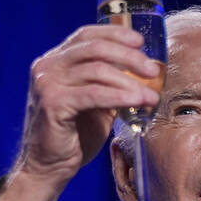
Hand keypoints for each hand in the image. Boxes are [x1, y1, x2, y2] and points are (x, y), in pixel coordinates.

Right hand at [0, 25, 161, 200]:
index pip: (87, 35)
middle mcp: (48, 67)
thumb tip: (144, 74)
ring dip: (130, 81)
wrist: (49, 166)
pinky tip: (137, 102)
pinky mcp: (53, 103)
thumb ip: (110, 84)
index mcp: (55, 61)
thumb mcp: (96, 103)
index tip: (141, 41)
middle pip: (95, 49)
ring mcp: (47, 83)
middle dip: (129, 57)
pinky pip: (94, 94)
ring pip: (97, 70)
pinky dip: (119, 96)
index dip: (115, 34)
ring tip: (151, 96)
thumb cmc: (74, 135)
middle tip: (153, 70)